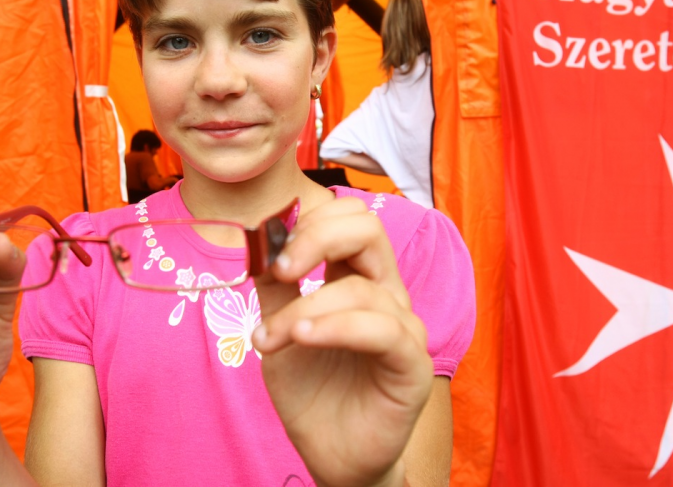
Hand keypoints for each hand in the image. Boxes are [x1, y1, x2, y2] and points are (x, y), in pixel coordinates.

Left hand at [251, 197, 432, 486]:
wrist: (329, 454)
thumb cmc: (312, 391)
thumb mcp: (278, 329)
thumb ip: (274, 285)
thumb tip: (260, 236)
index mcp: (357, 277)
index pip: (349, 217)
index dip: (309, 221)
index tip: (270, 254)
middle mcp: (386, 293)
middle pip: (367, 228)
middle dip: (316, 237)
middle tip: (278, 271)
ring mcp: (403, 327)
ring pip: (362, 287)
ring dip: (305, 307)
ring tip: (270, 339)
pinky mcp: (412, 363)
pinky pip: (383, 329)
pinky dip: (337, 326)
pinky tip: (303, 336)